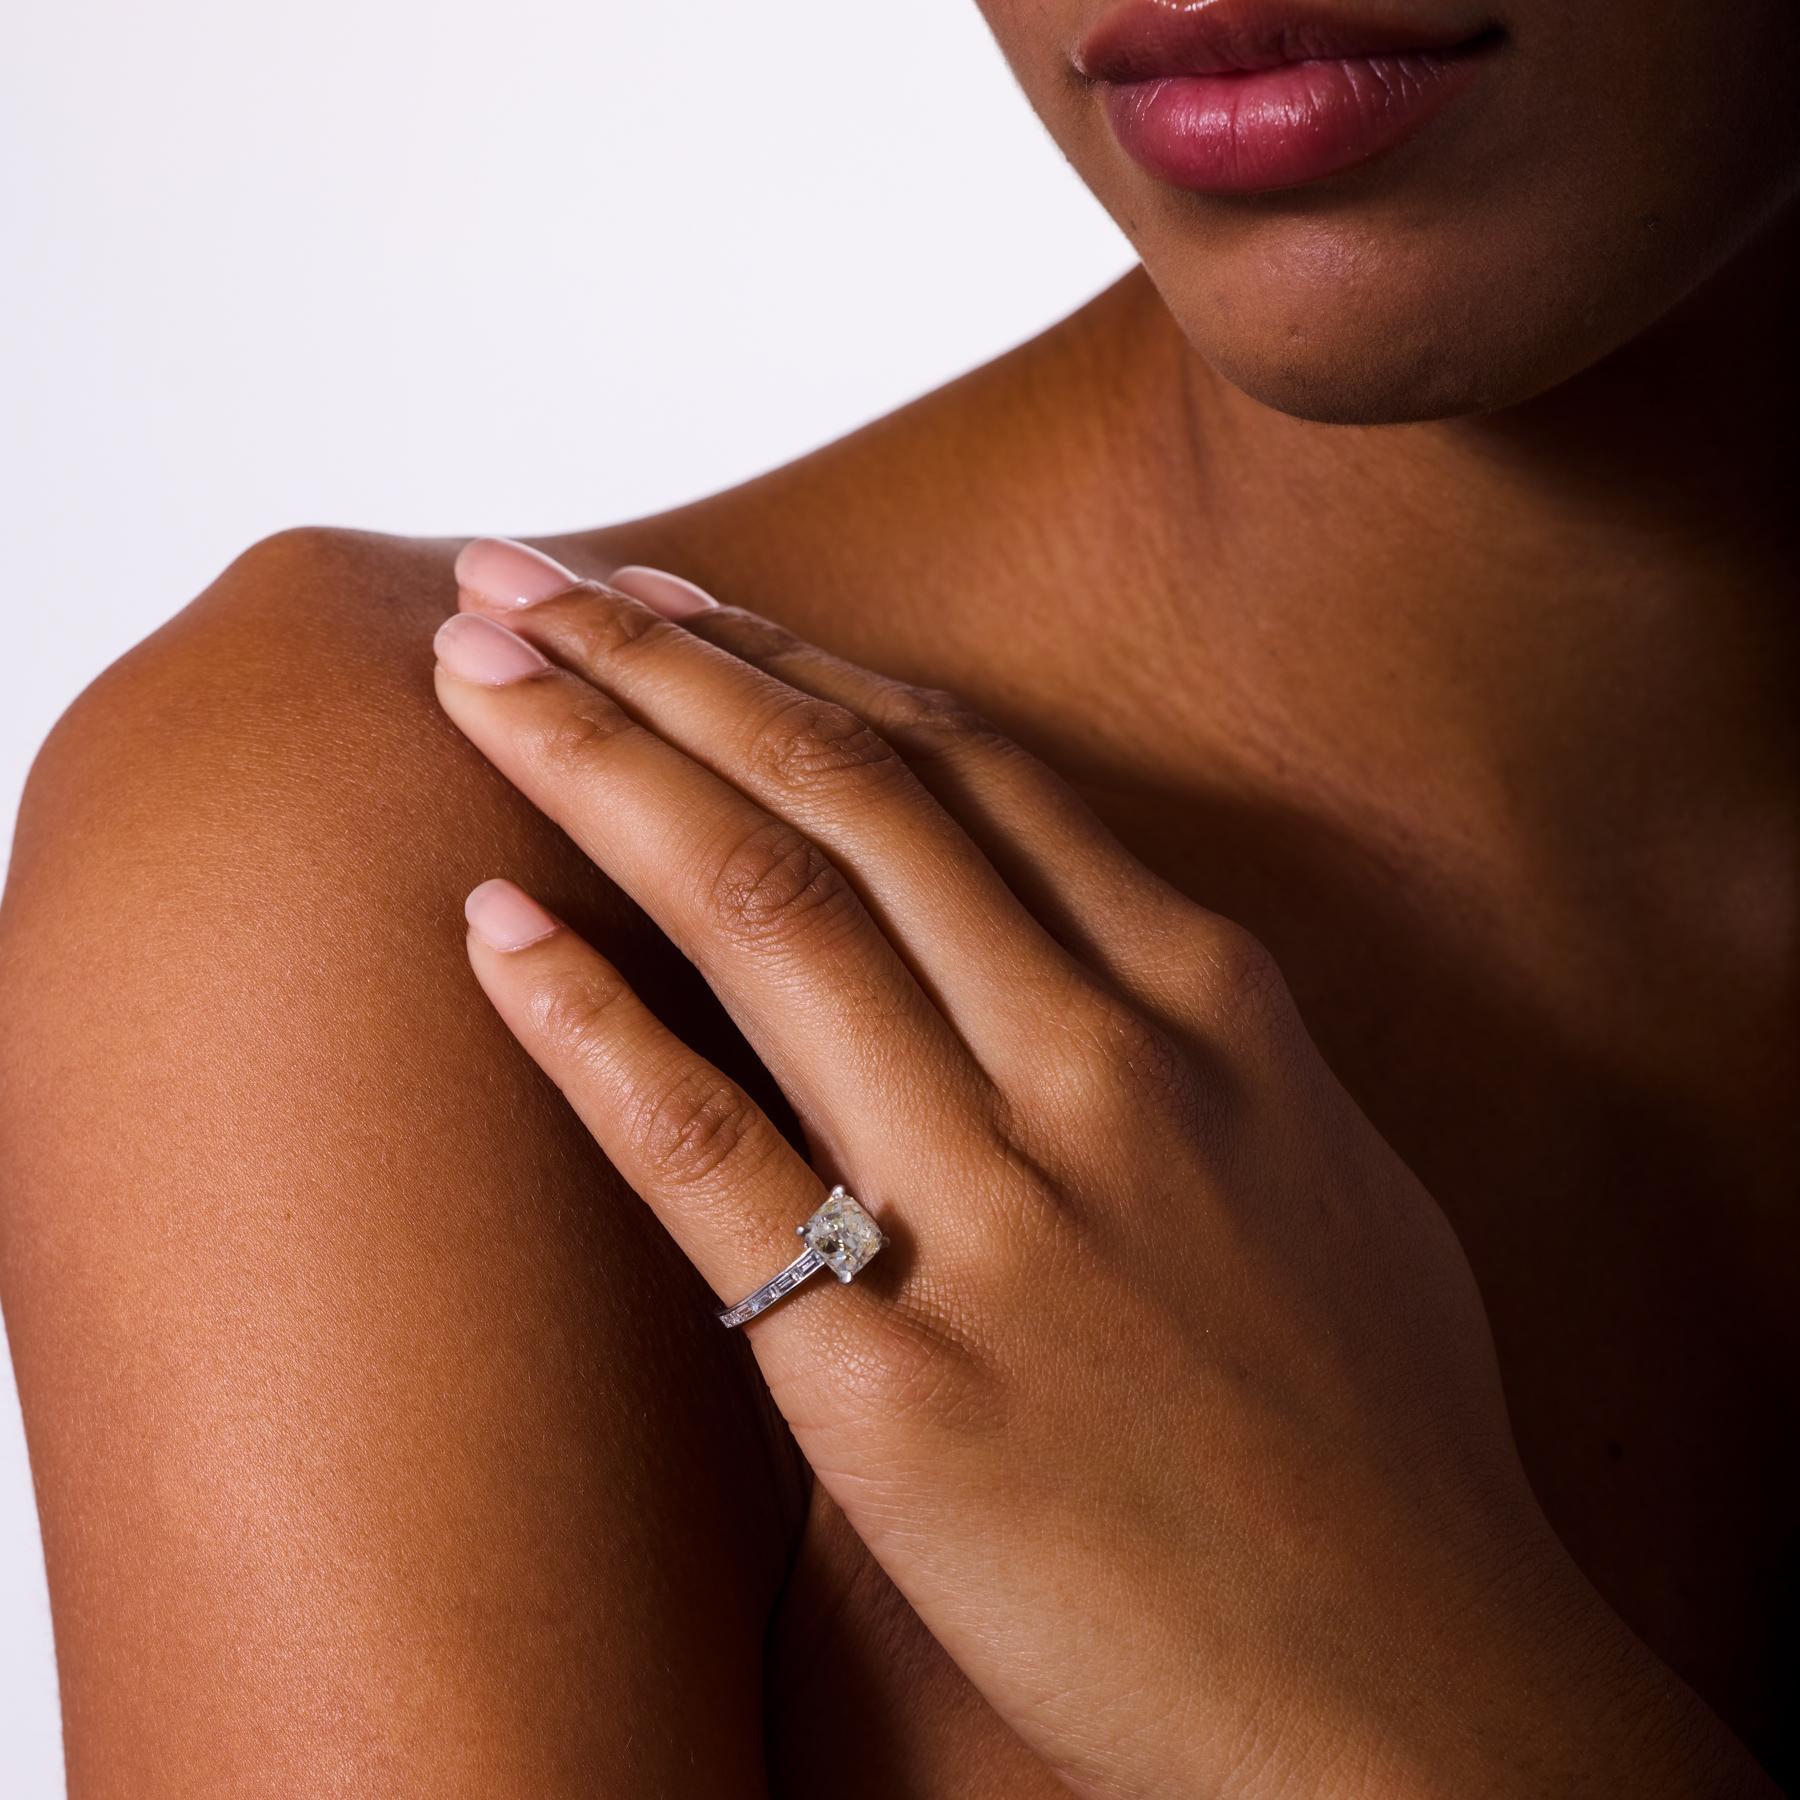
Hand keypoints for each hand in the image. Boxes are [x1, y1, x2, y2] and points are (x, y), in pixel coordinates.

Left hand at [431, 538, 1764, 1799]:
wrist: (1416, 1686)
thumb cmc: (1381, 1431)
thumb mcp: (1322, 1160)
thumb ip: (1202, 1028)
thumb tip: (1081, 941)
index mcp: (1212, 1000)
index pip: (962, 764)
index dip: (792, 659)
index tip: (670, 601)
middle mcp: (1107, 1065)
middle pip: (840, 793)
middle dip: (655, 663)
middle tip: (516, 580)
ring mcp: (1005, 1214)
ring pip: (768, 914)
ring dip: (599, 769)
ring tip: (472, 677)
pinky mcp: (900, 1386)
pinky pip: (707, 1164)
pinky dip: (586, 1028)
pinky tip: (488, 926)